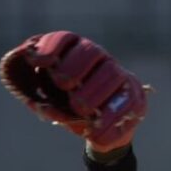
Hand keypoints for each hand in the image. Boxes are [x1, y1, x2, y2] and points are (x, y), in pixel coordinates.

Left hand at [0, 31, 147, 149]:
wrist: (99, 130)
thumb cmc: (70, 111)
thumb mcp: (52, 105)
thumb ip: (42, 101)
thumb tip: (36, 104)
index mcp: (75, 56)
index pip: (65, 40)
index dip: (51, 46)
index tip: (36, 60)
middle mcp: (100, 61)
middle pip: (91, 51)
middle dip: (73, 67)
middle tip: (62, 84)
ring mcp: (120, 78)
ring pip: (111, 74)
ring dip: (93, 92)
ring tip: (80, 109)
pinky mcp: (135, 99)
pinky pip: (126, 103)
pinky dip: (109, 118)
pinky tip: (95, 131)